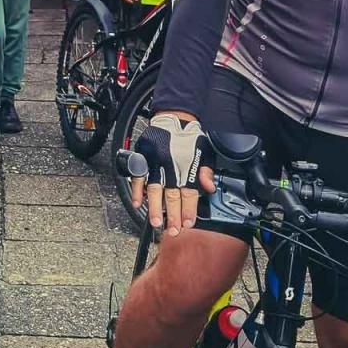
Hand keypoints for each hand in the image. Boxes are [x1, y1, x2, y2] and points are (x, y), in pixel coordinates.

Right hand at [130, 113, 205, 236]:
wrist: (173, 117)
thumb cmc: (189, 137)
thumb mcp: (205, 151)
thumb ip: (206, 171)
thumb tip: (209, 188)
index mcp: (187, 165)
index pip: (189, 193)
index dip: (188, 209)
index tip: (187, 223)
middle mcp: (171, 165)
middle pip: (172, 195)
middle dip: (172, 215)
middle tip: (172, 231)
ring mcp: (155, 162)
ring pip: (155, 189)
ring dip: (155, 208)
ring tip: (156, 223)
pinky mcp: (143, 157)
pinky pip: (138, 177)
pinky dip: (137, 190)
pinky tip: (138, 203)